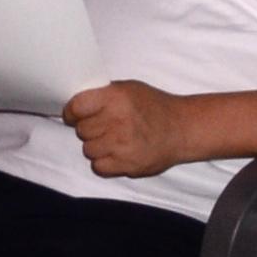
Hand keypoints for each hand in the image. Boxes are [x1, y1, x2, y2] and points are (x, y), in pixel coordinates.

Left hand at [63, 80, 189, 179]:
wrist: (183, 129)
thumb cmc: (155, 107)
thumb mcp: (130, 89)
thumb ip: (104, 94)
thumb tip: (77, 103)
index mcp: (116, 97)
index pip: (76, 107)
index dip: (73, 112)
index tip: (76, 115)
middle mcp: (118, 120)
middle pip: (81, 130)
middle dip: (90, 129)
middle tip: (106, 127)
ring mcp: (122, 145)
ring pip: (88, 150)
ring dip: (98, 146)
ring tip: (115, 140)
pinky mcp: (127, 165)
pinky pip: (98, 167)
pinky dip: (105, 162)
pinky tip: (118, 153)